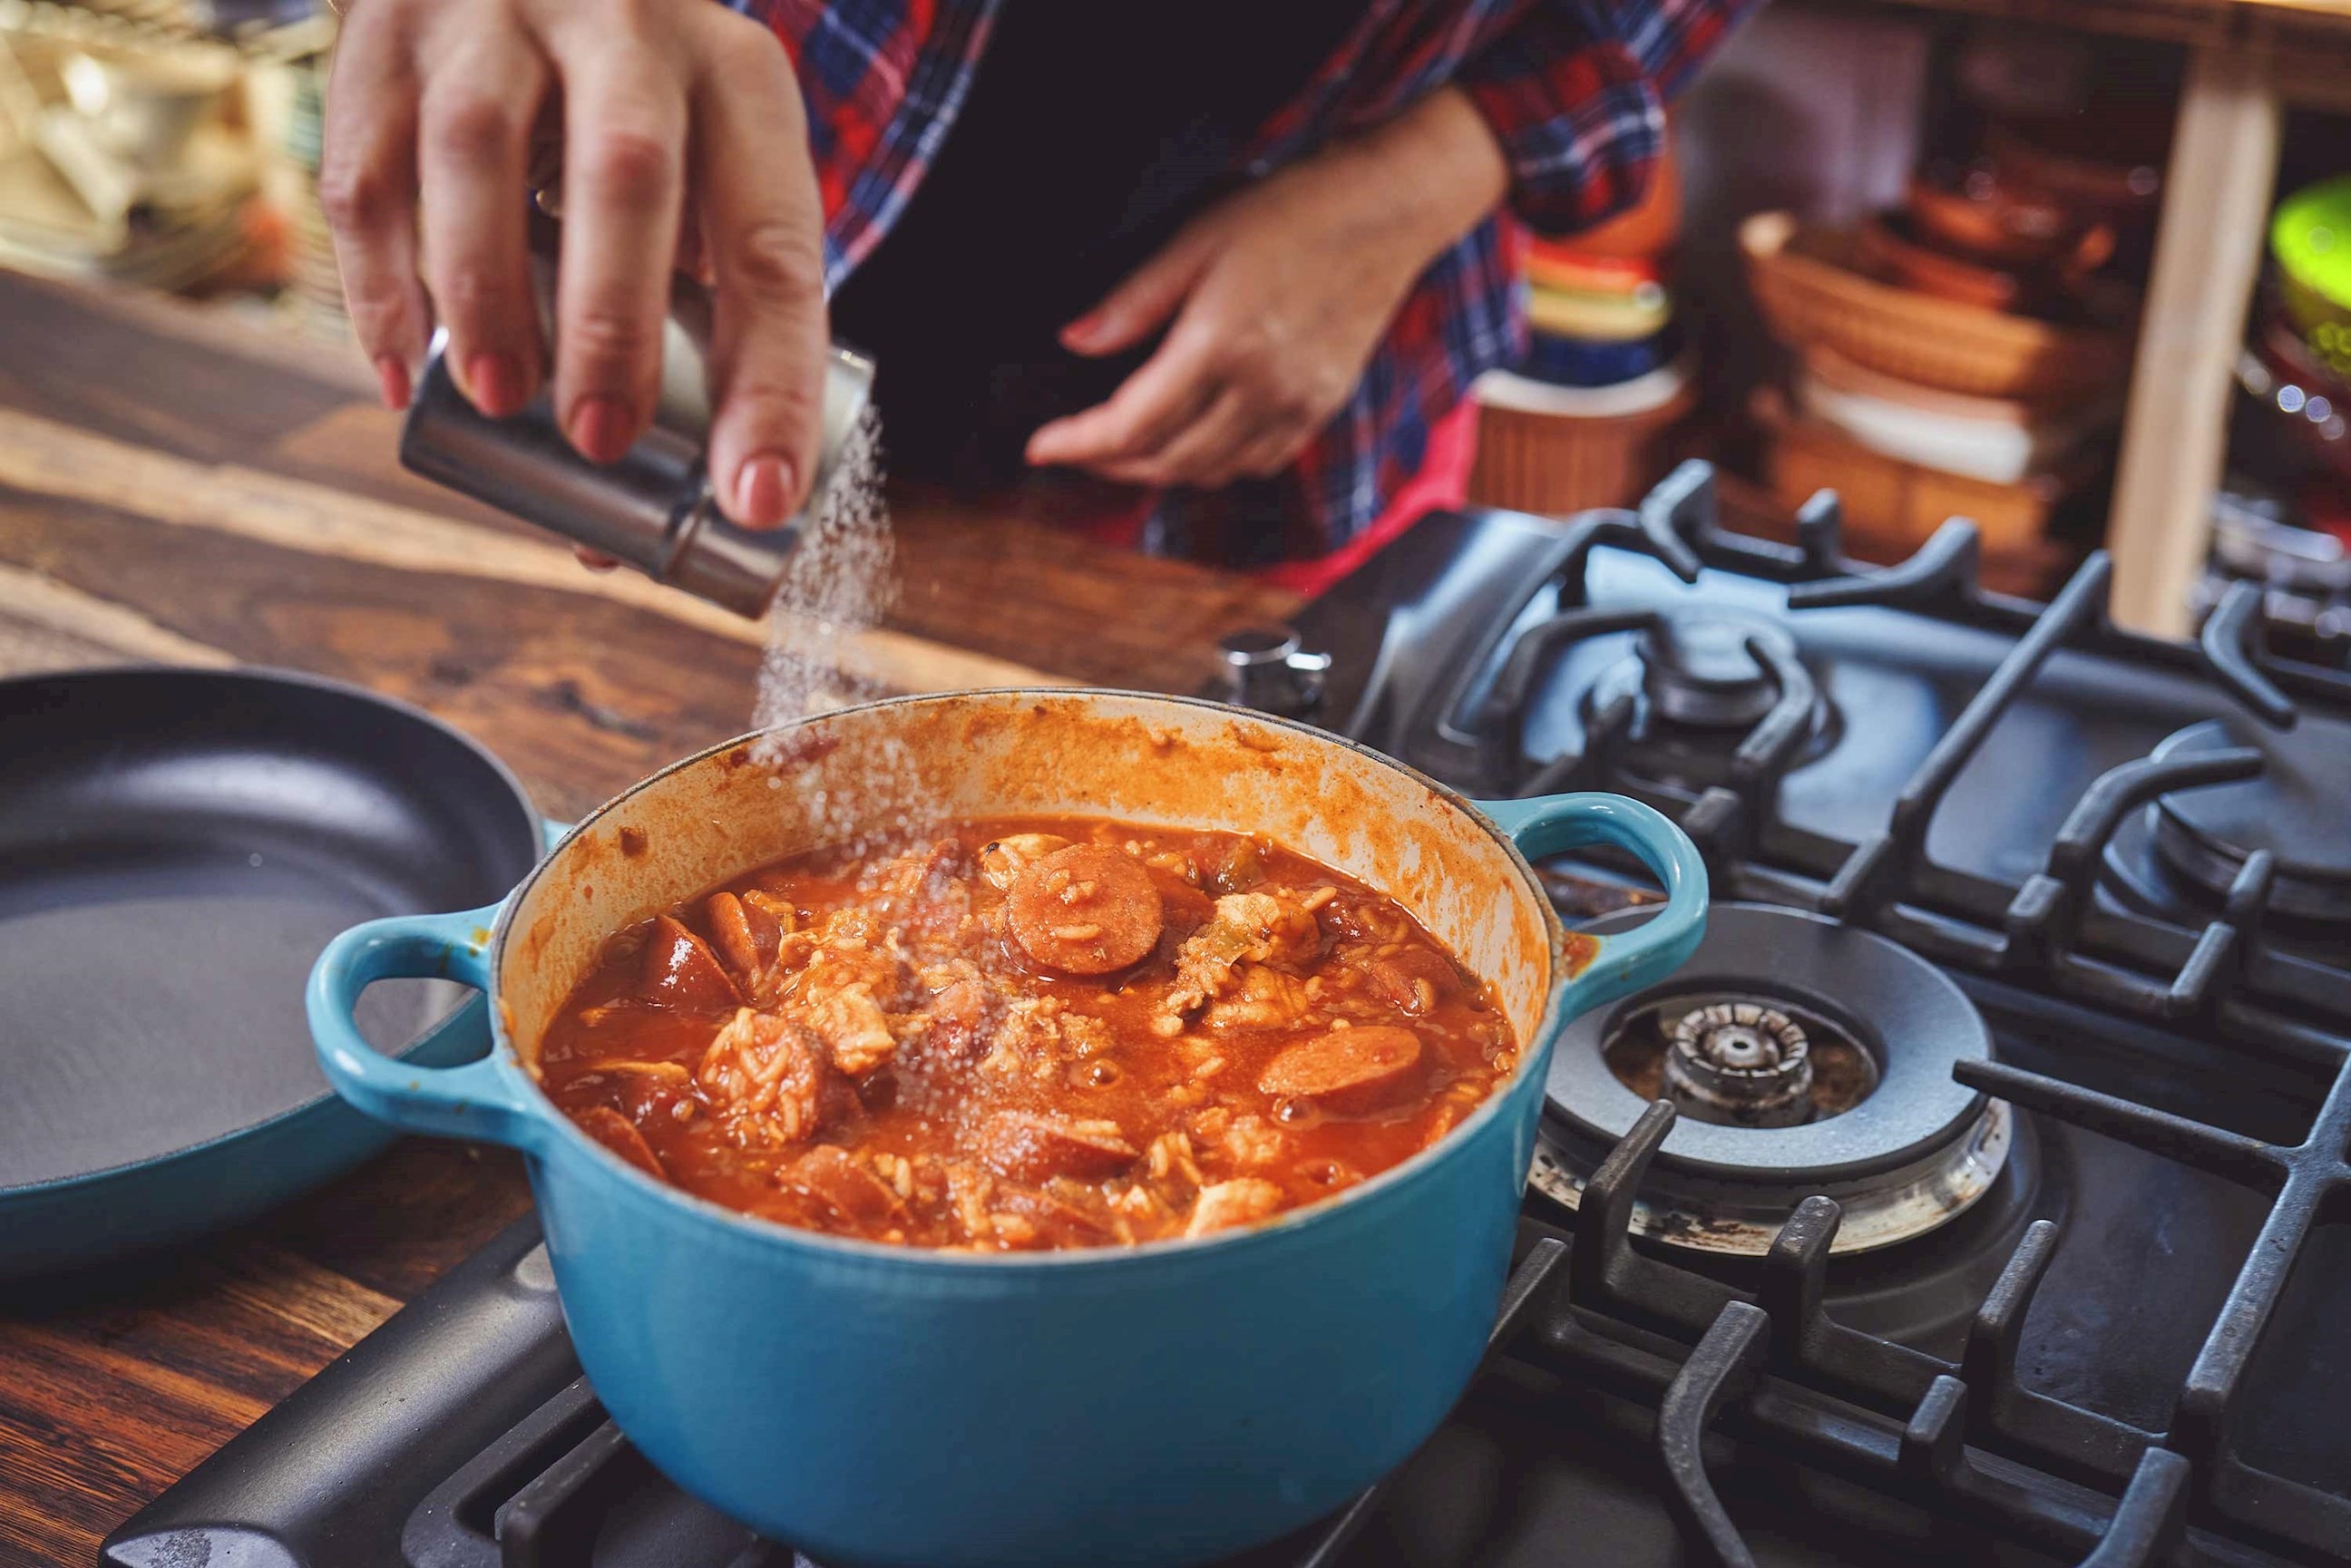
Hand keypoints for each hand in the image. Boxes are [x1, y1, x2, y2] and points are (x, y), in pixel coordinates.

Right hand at [321, 0, 827, 526]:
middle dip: (614, 325)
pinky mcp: (384, 30)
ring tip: (502, 405)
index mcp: (737, 81)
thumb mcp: (696, 177)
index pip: (774, 244)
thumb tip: (606, 538)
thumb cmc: (628, 107)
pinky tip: (403, 371)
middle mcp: (627, 26)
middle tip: (600, 440)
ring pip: (479, 153)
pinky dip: (382, 282)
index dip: (773, 383)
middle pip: (628, 174)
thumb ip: (677, 334)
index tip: (755, 498)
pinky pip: (368, 165)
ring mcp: (496, 14)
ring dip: (489, 296)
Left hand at [1026, 87, 1507, 491]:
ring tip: (1124, 451)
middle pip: (1167, 461)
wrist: (1384, 213)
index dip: (1078, 443)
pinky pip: (1256, 464)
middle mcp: (1261, 389)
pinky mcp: (1321, 410)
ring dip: (1159, 472)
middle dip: (1110, 465)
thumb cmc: (1292, 213)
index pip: (1132, 424)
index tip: (1040, 446)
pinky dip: (1213, 467)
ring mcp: (1296, 407)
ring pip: (1211, 473)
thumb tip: (1075, 341)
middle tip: (1075, 447)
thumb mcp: (1196, 239)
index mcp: (1220, 344)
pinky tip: (1192, 444)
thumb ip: (1133, 300)